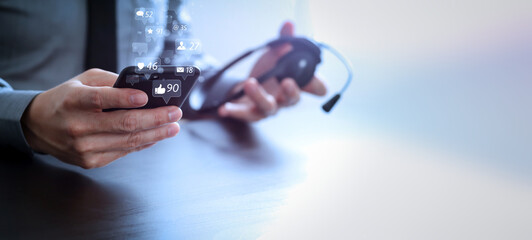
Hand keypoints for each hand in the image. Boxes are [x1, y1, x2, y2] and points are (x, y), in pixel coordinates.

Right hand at [21, 69, 181, 168]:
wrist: (37, 126)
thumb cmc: (65, 100)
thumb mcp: (82, 81)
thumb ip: (110, 82)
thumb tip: (142, 88)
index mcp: (73, 101)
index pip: (101, 100)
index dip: (125, 99)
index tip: (146, 97)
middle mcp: (77, 126)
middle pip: (124, 124)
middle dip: (155, 118)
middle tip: (175, 113)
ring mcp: (84, 147)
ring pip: (128, 141)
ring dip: (156, 134)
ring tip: (173, 126)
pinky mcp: (90, 161)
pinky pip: (124, 152)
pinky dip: (143, 143)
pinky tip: (156, 136)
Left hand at [217, 21, 326, 121]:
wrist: (247, 88)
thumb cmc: (268, 72)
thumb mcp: (276, 54)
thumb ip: (284, 40)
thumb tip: (288, 25)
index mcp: (297, 85)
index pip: (318, 89)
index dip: (318, 85)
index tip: (315, 80)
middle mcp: (285, 99)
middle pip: (293, 100)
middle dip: (291, 92)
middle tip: (287, 81)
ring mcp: (269, 107)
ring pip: (268, 108)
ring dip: (259, 96)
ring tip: (250, 83)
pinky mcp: (251, 112)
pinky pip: (245, 115)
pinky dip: (235, 112)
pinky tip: (226, 108)